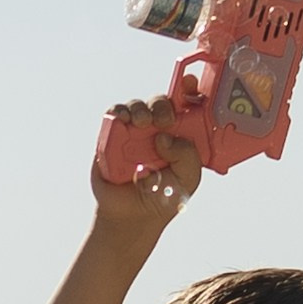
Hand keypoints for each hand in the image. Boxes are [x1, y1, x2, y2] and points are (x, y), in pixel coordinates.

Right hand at [90, 100, 201, 232]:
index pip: (187, 105)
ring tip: (142, 124)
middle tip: (164, 120)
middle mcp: (157, 129)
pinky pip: (114, 116)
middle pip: (160, 102)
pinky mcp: (111, 137)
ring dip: (140, 109)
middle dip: (163, 105)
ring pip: (137, 106)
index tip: (191, 85)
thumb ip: (188, 156)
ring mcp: (133, 132)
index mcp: (181, 134)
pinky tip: (123, 121)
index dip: (189, 90)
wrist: (132, 217)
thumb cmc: (165, 198)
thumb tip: (165, 136)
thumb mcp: (188, 179)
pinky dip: (118, 113)